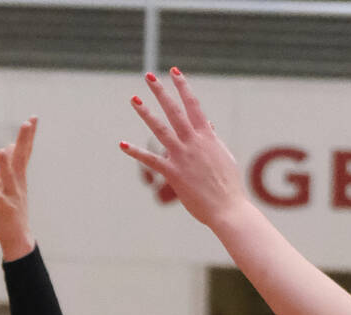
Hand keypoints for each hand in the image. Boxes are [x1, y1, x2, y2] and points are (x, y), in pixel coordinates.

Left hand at [0, 117, 37, 259]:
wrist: (17, 238)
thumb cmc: (12, 210)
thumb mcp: (11, 185)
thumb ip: (9, 166)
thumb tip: (9, 146)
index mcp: (19, 178)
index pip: (24, 153)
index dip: (28, 136)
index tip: (32, 118)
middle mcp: (18, 185)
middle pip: (20, 160)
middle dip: (24, 141)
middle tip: (27, 123)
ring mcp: (12, 197)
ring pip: (9, 178)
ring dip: (5, 165)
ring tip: (2, 150)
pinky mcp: (5, 211)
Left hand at [119, 69, 248, 229]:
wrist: (228, 207)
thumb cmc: (228, 184)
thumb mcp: (223, 156)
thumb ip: (212, 139)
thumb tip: (206, 125)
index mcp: (207, 136)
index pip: (193, 105)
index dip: (183, 86)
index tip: (174, 72)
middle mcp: (193, 142)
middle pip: (174, 110)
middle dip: (161, 91)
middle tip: (148, 76)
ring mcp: (182, 156)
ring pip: (161, 129)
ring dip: (146, 112)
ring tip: (134, 99)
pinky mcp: (173, 173)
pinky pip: (150, 160)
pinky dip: (135, 152)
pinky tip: (122, 144)